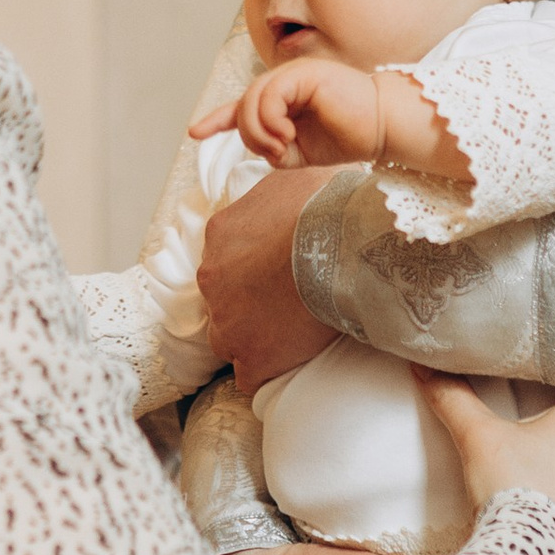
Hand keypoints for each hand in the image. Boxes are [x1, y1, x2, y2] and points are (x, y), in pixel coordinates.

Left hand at [196, 166, 338, 386]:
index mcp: (220, 233)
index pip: (225, 258)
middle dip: (248, 304)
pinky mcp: (252, 357)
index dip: (251, 269)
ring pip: (231, 338)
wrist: (342, 244)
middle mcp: (213, 278)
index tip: (274, 272)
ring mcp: (229, 322)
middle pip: (224, 299)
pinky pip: (250, 376)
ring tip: (289, 337)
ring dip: (253, 339)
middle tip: (286, 303)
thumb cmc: (326, 206)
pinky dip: (266, 372)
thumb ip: (280, 191)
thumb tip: (294, 190)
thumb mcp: (297, 178)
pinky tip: (288, 365)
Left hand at [197, 56, 382, 168]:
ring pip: (251, 100)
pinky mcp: (304, 74)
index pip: (244, 105)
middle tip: (276, 152)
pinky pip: (269, 95)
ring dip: (259, 131)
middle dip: (248, 135)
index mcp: (284, 99)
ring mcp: (294, 75)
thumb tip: (259, 147)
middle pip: (243, 105)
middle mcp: (285, 82)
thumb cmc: (347, 137)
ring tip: (283, 145)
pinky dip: (270, 120)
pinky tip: (288, 134)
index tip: (195, 133)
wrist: (382, 127)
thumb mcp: (300, 153)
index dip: (218, 119)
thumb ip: (273, 149)